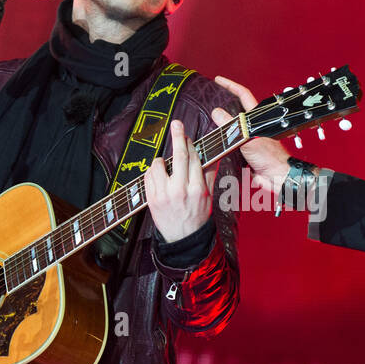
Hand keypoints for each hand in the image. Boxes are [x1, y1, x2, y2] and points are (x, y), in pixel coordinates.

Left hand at [144, 120, 216, 242]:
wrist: (183, 240)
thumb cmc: (197, 217)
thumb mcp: (208, 197)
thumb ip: (210, 174)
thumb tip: (215, 156)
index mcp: (198, 188)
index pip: (194, 158)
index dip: (189, 144)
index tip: (186, 135)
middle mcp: (181, 190)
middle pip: (179, 155)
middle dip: (178, 136)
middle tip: (176, 124)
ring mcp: (164, 194)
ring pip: (159, 164)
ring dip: (161, 160)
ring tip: (165, 166)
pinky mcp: (152, 199)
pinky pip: (148, 176)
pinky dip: (152, 172)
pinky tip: (158, 176)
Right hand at [213, 76, 290, 196]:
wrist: (276, 177)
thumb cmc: (270, 157)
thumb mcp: (248, 138)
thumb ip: (232, 126)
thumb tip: (216, 112)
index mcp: (257, 118)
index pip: (243, 95)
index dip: (231, 85)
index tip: (218, 80)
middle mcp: (252, 127)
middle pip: (235, 110)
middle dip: (223, 102)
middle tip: (209, 97)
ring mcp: (247, 139)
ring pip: (231, 127)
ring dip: (219, 124)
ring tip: (206, 118)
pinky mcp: (243, 153)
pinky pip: (229, 144)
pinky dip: (220, 142)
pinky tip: (211, 140)